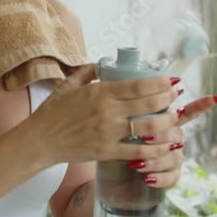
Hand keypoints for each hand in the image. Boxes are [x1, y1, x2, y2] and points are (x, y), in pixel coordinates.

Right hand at [24, 63, 182, 165]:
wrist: (40, 140)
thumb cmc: (52, 112)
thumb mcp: (68, 85)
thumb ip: (86, 73)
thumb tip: (100, 65)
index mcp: (100, 92)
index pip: (138, 85)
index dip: (159, 82)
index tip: (170, 80)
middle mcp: (108, 110)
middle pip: (148, 102)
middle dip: (168, 98)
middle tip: (177, 95)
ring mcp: (109, 132)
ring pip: (148, 126)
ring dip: (167, 121)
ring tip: (175, 117)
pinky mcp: (107, 151)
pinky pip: (138, 150)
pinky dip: (155, 149)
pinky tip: (165, 145)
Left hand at [125, 94, 216, 187]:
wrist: (118, 169)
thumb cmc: (122, 140)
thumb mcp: (126, 123)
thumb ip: (132, 109)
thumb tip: (120, 82)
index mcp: (168, 123)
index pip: (186, 113)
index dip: (199, 106)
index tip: (212, 98)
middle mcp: (175, 139)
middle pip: (174, 136)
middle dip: (159, 136)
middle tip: (142, 138)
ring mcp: (175, 156)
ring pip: (173, 157)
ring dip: (155, 160)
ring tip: (136, 163)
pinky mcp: (172, 174)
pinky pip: (173, 177)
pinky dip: (160, 178)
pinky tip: (148, 179)